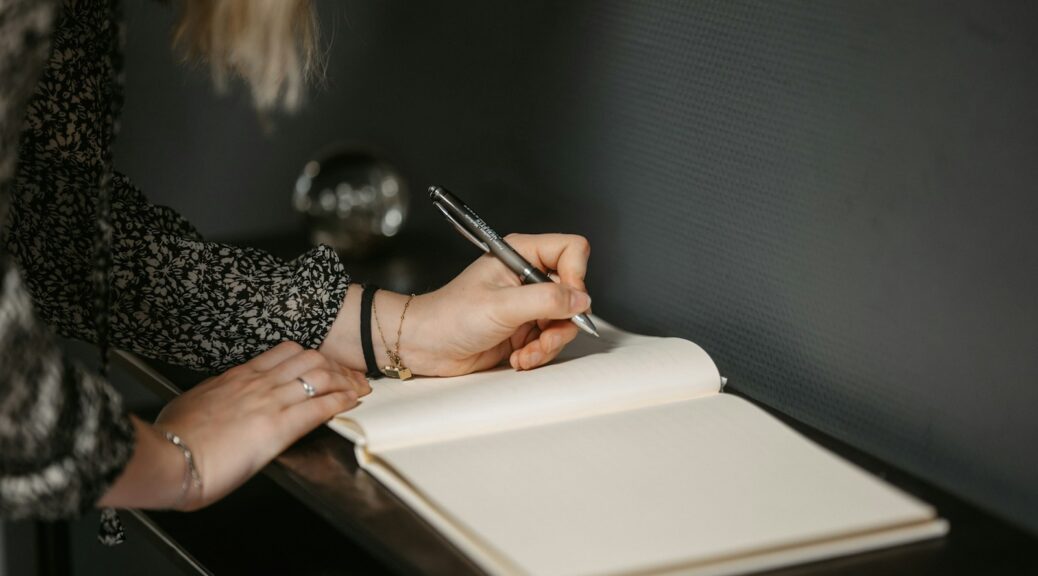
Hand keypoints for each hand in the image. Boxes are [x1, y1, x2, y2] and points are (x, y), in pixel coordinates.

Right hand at [99, 341, 369, 510]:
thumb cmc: (172, 437)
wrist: (168, 456)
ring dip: (346, 381)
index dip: (310, 356)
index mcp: (238, 376)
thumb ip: (216, 396)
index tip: (323, 363)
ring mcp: (270, 402)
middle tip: (351, 375)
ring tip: (360, 387)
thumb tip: (220, 400)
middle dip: (335, 365)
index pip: (285, 352)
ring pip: (320, 377)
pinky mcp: (278, 427)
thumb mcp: (195, 403)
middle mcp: (258, 382)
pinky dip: (341, 402)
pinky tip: (353, 402)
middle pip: (310, 359)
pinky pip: (320, 407)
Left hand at [321, 233, 591, 376]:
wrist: (426, 346)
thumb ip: (545, 300)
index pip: (571, 250)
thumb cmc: (449, 316)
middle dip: (561, 322)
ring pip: (565, 321)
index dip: (576, 276)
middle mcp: (528, 276)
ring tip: (525, 354)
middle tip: (541, 337)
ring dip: (549, 344)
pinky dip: (539, 354)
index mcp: (520, 254)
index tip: (567, 301)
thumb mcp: (501, 306)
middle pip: (573, 292)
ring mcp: (528, 304)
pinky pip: (551, 340)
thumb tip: (581, 300)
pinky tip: (518, 358)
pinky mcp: (525, 328)